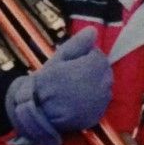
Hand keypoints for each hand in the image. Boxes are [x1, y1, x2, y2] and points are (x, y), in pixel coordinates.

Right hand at [5, 27, 111, 144]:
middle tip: (71, 76)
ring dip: (93, 84)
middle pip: (103, 70)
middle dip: (91, 70)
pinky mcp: (100, 114)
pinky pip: (100, 101)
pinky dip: (92, 99)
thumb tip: (93, 30)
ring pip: (103, 85)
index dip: (83, 57)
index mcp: (94, 66)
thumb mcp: (59, 58)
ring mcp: (103, 100)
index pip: (98, 55)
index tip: (70, 63)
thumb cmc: (46, 83)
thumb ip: (78, 43)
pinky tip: (77, 101)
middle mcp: (103, 82)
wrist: (40, 114)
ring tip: (73, 89)